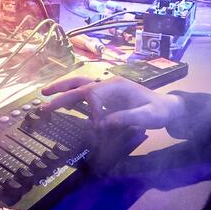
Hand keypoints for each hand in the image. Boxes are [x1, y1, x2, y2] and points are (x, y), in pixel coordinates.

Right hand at [42, 75, 185, 130]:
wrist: (167, 108)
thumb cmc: (158, 112)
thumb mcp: (147, 117)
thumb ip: (126, 118)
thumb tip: (102, 124)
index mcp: (117, 85)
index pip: (93, 93)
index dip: (91, 109)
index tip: (97, 126)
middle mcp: (108, 83)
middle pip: (80, 83)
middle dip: (61, 90)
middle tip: (43, 99)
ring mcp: (106, 88)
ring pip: (79, 85)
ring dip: (62, 89)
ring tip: (45, 96)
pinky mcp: (106, 96)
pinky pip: (85, 94)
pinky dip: (71, 97)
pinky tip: (62, 104)